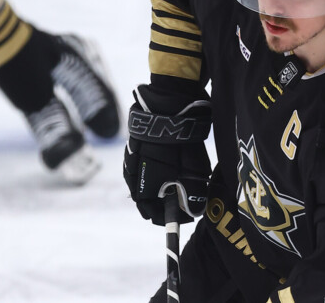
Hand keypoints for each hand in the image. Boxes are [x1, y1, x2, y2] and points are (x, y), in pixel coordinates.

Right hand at [122, 84, 211, 224]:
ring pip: (141, 187)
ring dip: (155, 191)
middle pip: (146, 202)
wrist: (167, 106)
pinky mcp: (132, 151)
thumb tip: (192, 212)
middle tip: (181, 204)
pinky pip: (137, 172)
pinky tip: (162, 171)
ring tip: (174, 188)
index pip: (155, 214)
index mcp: (147, 186)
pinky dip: (149, 177)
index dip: (171, 218)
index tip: (186, 217)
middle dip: (163, 206)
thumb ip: (191, 193)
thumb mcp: (193, 170)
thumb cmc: (183, 140)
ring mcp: (131, 163)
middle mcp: (135, 178)